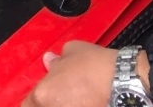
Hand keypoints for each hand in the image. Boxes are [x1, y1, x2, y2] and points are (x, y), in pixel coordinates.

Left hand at [22, 42, 150, 106]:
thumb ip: (56, 59)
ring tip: (77, 99)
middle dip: (49, 104)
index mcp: (43, 94)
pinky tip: (87, 102)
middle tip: (61, 97)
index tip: (43, 97)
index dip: (37, 100)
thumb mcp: (74, 51)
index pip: (27, 104)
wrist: (124, 83)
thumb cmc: (98, 67)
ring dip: (62, 105)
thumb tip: (50, 61)